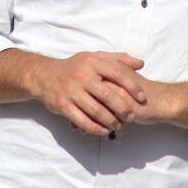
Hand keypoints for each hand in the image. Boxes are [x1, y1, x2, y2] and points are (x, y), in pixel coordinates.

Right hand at [26, 51, 147, 134]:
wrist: (44, 75)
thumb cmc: (75, 67)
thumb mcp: (94, 57)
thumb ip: (118, 59)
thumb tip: (141, 64)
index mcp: (92, 62)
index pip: (117, 73)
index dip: (132, 86)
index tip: (142, 97)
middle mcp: (82, 75)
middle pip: (108, 95)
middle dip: (123, 109)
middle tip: (132, 117)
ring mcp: (71, 91)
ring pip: (96, 111)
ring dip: (110, 121)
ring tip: (119, 125)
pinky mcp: (63, 105)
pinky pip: (82, 121)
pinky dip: (95, 128)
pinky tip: (104, 131)